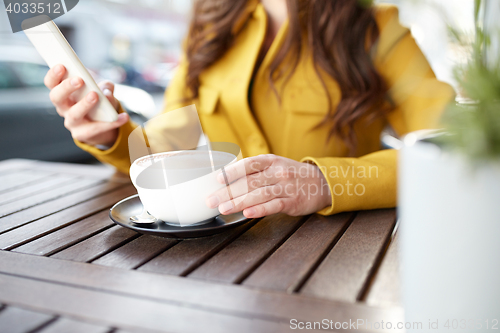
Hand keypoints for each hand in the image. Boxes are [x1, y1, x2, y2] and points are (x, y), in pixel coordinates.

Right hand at [44, 64, 128, 146]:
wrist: (102, 125)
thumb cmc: (99, 102)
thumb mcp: (103, 91)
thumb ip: (105, 87)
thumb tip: (106, 92)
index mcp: (64, 93)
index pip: (51, 83)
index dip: (53, 75)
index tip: (61, 66)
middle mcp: (63, 107)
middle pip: (56, 98)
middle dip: (66, 88)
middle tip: (79, 80)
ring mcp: (71, 122)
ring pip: (74, 114)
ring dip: (84, 104)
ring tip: (96, 95)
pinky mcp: (82, 134)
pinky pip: (96, 128)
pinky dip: (111, 122)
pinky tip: (124, 117)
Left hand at [206, 154, 331, 217]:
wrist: (321, 183)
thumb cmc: (291, 175)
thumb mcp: (275, 165)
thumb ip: (255, 171)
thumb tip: (226, 179)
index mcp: (270, 161)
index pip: (249, 164)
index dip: (232, 171)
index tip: (218, 179)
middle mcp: (277, 172)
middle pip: (249, 182)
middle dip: (227, 192)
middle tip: (211, 200)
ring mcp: (285, 187)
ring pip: (259, 194)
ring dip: (239, 202)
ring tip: (223, 209)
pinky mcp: (292, 202)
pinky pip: (273, 206)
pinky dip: (259, 210)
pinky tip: (247, 214)